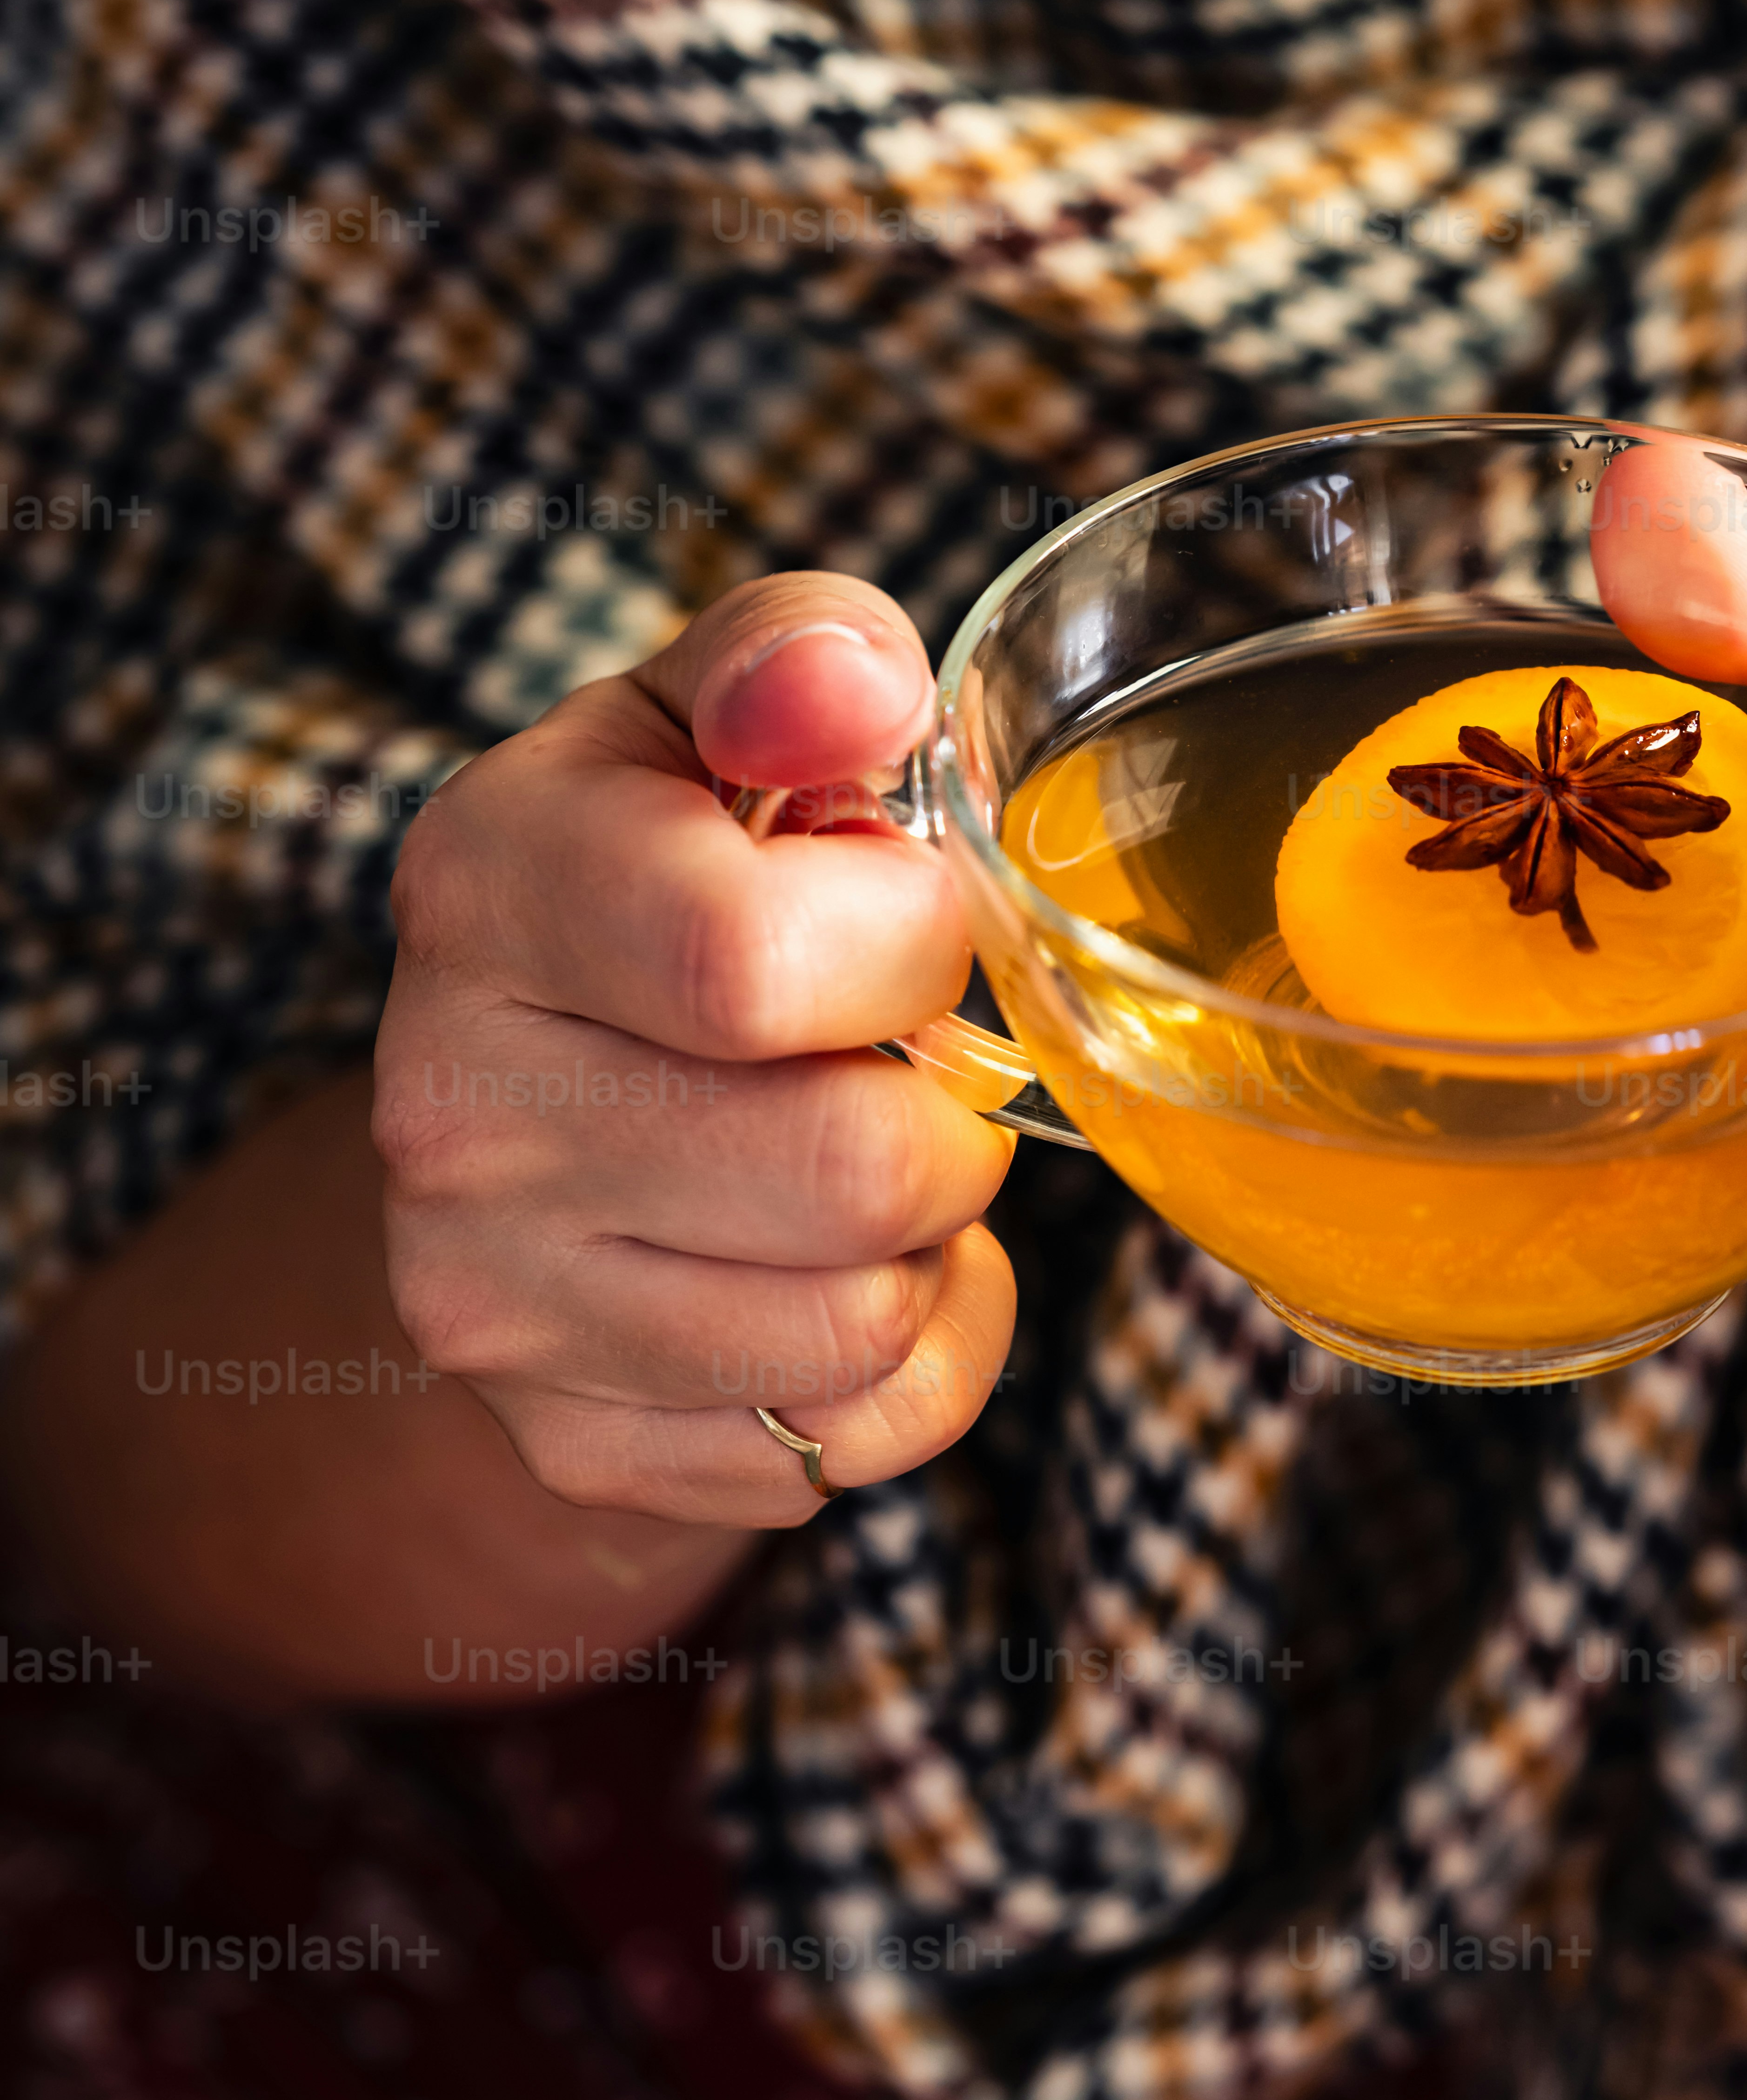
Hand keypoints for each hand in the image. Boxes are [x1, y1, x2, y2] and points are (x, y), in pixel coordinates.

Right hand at [374, 574, 1015, 1523]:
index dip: (911, 941)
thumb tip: (852, 690)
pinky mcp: (565, 1441)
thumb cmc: (674, 868)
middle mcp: (450, 1107)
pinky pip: (853, 1442)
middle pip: (850, 1174)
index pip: (757, 963)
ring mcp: (490, 1298)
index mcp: (487, 888)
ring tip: (859, 1155)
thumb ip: (804, 657)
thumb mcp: (720, 712)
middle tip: (895, 1065)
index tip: (902, 917)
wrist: (537, 1082)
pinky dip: (908, 1363)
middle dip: (943, 1115)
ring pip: (867, 1327)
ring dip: (927, 1243)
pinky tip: (836, 1268)